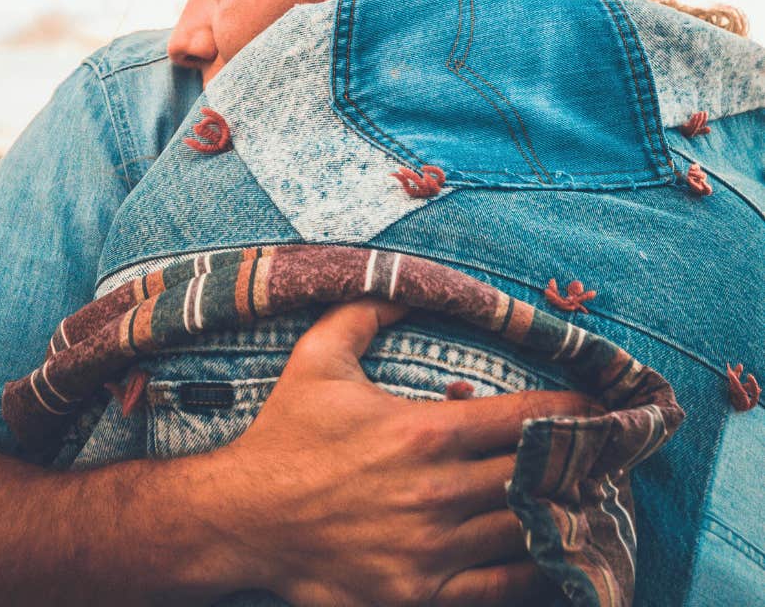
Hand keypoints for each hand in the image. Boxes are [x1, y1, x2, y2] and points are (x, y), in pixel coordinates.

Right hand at [210, 298, 594, 605]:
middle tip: (616, 449)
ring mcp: (431, 549)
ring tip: (599, 496)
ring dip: (567, 511)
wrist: (243, 519)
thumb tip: (408, 283)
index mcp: (421, 431)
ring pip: (525, 529)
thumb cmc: (286, 434)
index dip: (572, 410)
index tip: (603, 404)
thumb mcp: (318, 356)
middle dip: (582, 460)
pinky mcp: (420, 592)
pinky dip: (539, 570)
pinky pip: (500, 586)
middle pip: (536, 475)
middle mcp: (436, 492)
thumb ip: (366, 310)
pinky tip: (562, 555)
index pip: (522, 418)